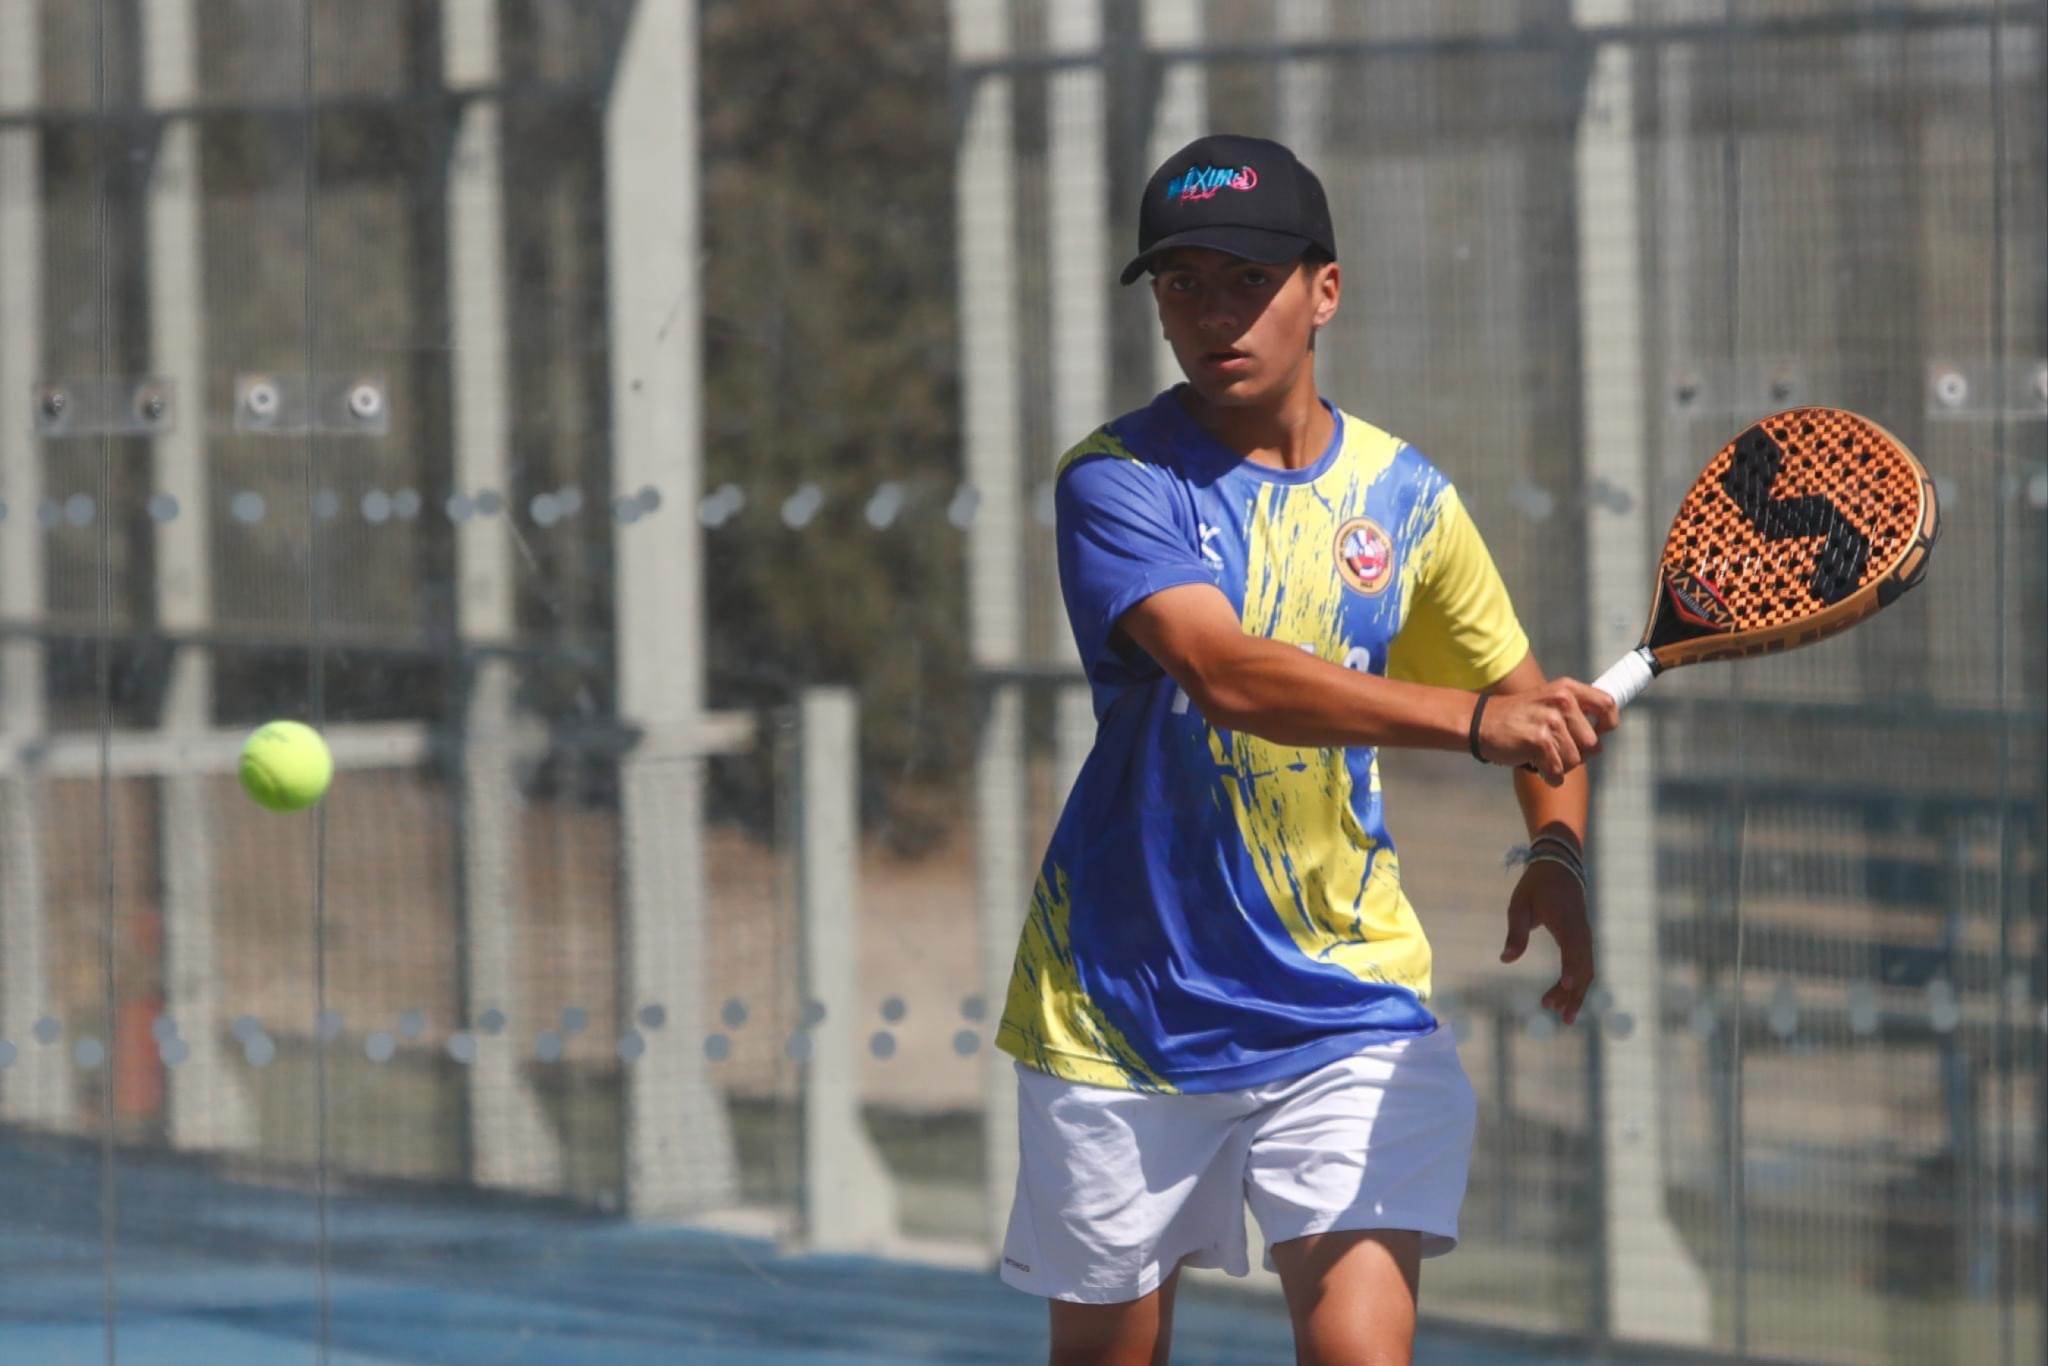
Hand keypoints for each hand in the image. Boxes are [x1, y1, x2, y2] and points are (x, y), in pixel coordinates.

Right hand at [1478, 679, 1619, 785]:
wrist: (1479, 722)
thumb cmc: (1517, 717)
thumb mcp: (1548, 701)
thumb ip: (1575, 712)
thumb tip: (1600, 742)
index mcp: (1567, 689)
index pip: (1607, 705)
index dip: (1607, 725)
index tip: (1596, 734)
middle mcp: (1562, 701)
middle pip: (1592, 744)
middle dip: (1576, 754)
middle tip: (1555, 751)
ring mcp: (1550, 721)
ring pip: (1575, 761)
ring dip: (1559, 766)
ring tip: (1541, 756)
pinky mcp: (1538, 741)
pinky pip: (1557, 771)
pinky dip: (1549, 776)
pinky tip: (1536, 766)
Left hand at [1501, 857, 1593, 1023]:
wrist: (1559, 867)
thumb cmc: (1536, 886)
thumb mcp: (1519, 905)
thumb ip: (1515, 932)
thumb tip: (1506, 959)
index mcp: (1566, 921)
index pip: (1573, 948)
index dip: (1571, 967)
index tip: (1566, 985)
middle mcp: (1581, 932)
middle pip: (1584, 967)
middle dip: (1572, 993)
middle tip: (1555, 1013)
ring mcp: (1585, 936)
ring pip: (1587, 970)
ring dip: (1576, 993)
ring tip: (1562, 1015)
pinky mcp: (1583, 940)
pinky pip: (1585, 964)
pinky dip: (1577, 982)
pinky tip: (1565, 996)